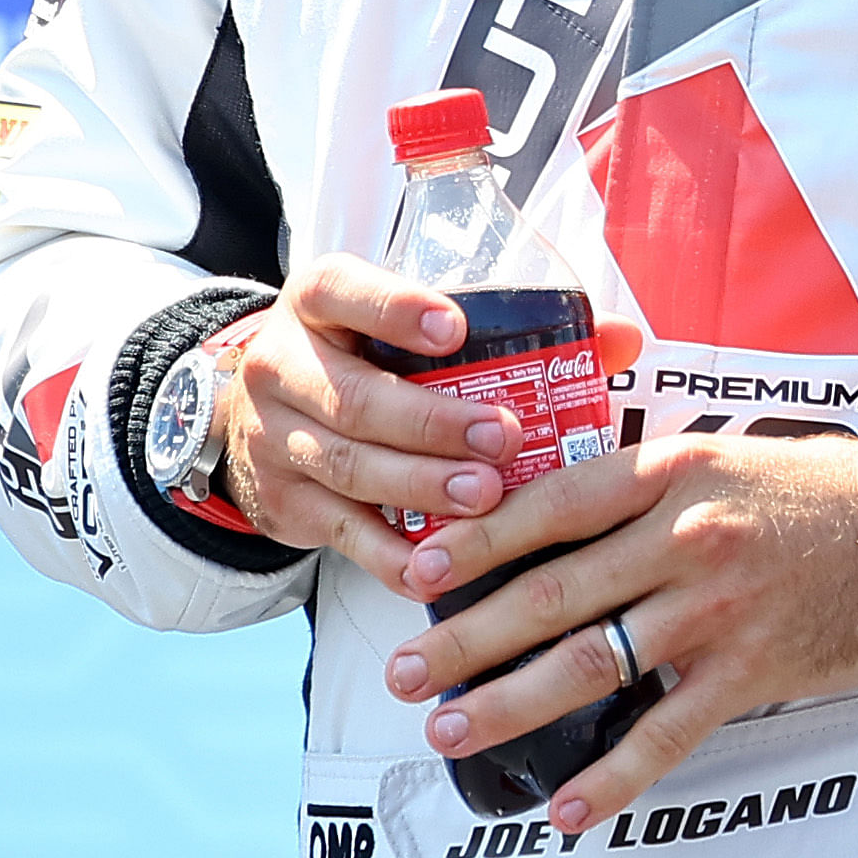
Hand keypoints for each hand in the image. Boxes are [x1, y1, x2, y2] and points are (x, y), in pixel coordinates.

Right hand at [196, 254, 521, 588]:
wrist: (253, 416)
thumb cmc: (350, 357)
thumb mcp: (381, 319)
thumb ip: (480, 324)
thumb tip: (604, 336)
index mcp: (314, 302)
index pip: (343, 292)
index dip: (397, 309)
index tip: (455, 328)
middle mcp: (282, 366)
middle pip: (356, 398)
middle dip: (434, 423)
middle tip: (501, 438)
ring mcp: (273, 438)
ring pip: (351, 466)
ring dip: (422, 486)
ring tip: (483, 495)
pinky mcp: (283, 500)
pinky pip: (341, 532)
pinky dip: (391, 555)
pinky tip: (437, 565)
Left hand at [382, 430, 857, 833]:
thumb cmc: (808, 491)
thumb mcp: (720, 457)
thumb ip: (640, 487)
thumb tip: (546, 516)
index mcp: (670, 474)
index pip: (552, 505)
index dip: (477, 540)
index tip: (416, 568)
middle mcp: (685, 539)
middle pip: (551, 593)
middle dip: (465, 637)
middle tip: (401, 671)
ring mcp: (717, 610)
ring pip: (592, 664)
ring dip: (511, 703)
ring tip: (450, 727)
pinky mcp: (751, 672)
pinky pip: (668, 734)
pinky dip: (614, 776)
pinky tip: (568, 808)